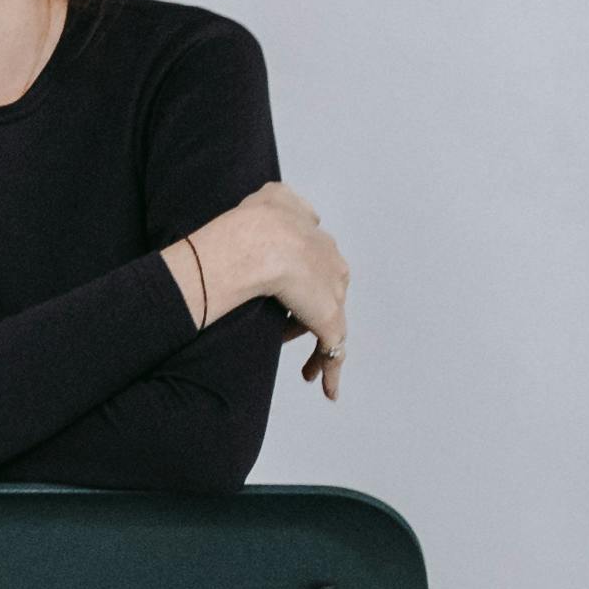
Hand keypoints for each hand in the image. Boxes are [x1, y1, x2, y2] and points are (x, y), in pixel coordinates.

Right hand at [183, 180, 350, 400]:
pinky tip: (328, 390)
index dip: (302, 283)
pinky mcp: (329, 321)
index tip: (285, 296)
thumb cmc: (256, 221)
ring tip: (304, 370)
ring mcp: (332, 295)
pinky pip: (332, 352)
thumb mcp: (271, 197)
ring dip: (319, 349)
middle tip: (284, 331)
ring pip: (332, 327)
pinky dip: (330, 371)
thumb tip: (290, 205)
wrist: (262, 240)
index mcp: (319, 239)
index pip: (319, 264)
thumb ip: (283, 200)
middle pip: (327, 297)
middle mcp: (333, 266)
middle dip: (308, 315)